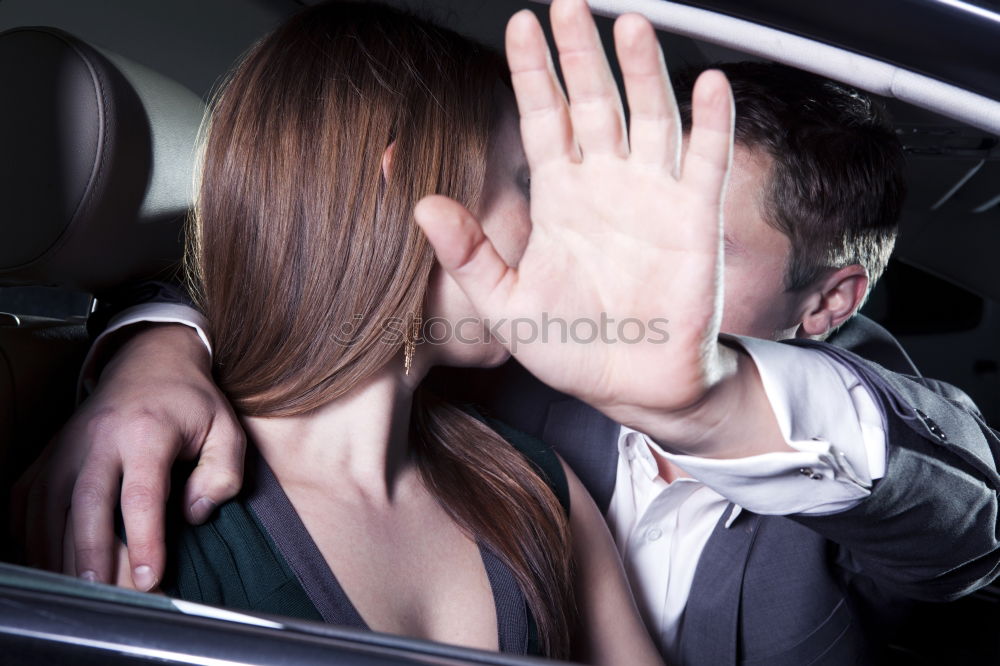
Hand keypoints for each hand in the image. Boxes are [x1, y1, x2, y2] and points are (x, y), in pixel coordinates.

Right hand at [11, 324, 245, 588]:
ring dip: (59, 553)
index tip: (149, 579)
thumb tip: (195, 514)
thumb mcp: (227, 429)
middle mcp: (100, 439)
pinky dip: (32, 534)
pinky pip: (29, 500)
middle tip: (102, 594)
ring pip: (50, 507)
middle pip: (87, 504)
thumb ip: (223, 473)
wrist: (148, 362)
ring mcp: (68, 446)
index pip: (142, 495)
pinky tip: (48, 561)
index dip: (143, 540)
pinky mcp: (50, 455)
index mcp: (147, 432)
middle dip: (91, 554)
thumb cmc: (191, 403)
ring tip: (80, 591)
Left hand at [415, 0, 735, 439]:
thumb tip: (421, 204)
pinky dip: (712, 123)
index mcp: (559, 197)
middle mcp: (605, 184)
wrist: (628, 386)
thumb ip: (468, 254)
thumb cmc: (569, 348)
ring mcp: (652, 196)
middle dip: (580, 54)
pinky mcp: (694, 218)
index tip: (520, 26)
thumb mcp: (504, 305)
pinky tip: (709, 85)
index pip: (542, 119)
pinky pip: (706, 161)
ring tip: (629, 27)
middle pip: (592, 102)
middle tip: (569, 4)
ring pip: (648, 116)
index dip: (533, 73)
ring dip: (642, 72)